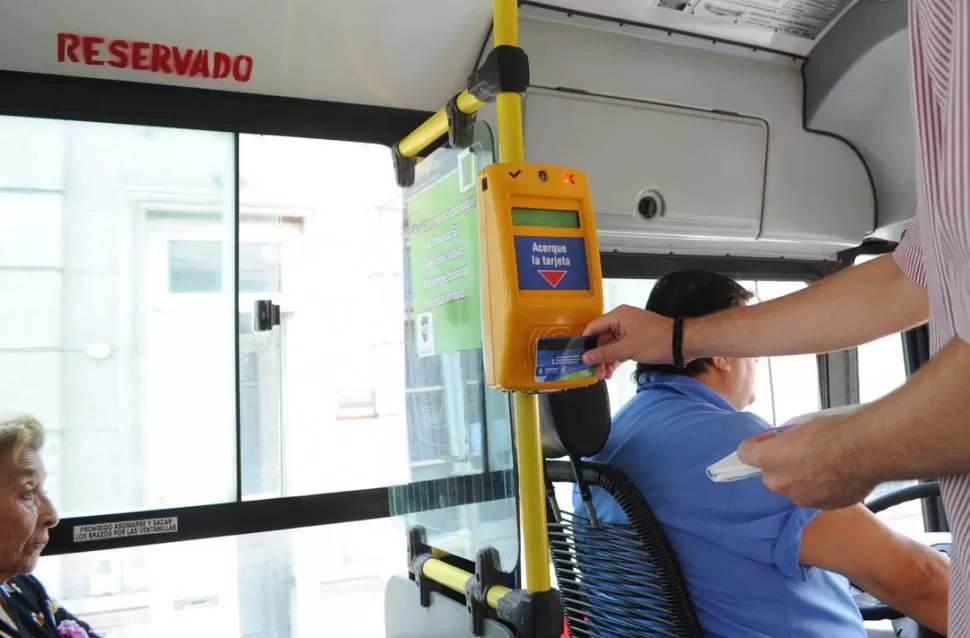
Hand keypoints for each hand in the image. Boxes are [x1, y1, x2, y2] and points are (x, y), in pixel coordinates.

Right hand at [581, 305, 674, 379]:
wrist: (681, 344)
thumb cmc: (657, 340)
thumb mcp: (627, 348)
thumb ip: (604, 353)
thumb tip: (586, 357)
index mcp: (618, 316)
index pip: (593, 327)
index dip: (585, 343)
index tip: (579, 356)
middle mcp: (622, 321)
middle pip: (601, 338)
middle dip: (597, 356)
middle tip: (593, 371)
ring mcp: (630, 330)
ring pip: (611, 346)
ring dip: (606, 360)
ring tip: (603, 375)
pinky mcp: (636, 339)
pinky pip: (620, 349)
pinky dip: (615, 359)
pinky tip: (611, 371)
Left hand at [737, 415, 877, 509]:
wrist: (868, 450)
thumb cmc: (836, 432)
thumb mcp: (801, 425)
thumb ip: (785, 440)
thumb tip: (784, 442)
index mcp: (769, 458)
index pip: (745, 453)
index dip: (757, 444)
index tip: (769, 439)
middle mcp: (781, 482)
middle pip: (769, 475)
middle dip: (779, 465)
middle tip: (796, 451)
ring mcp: (802, 497)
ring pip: (793, 488)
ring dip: (800, 478)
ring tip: (821, 463)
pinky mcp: (823, 506)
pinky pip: (814, 496)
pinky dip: (820, 488)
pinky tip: (835, 474)